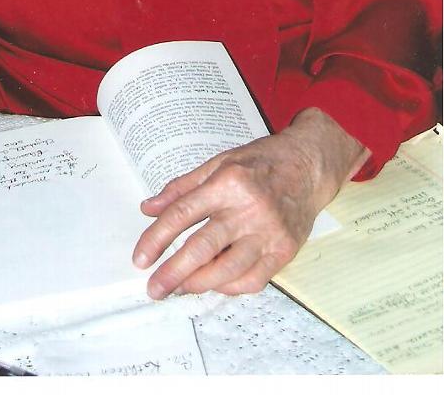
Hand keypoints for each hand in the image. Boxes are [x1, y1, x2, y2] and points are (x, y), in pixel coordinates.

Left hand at [132, 108, 367, 298]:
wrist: (308, 166)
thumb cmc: (262, 162)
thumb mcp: (219, 163)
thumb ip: (182, 188)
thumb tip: (148, 208)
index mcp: (228, 182)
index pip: (183, 214)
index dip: (157, 238)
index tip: (140, 258)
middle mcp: (249, 208)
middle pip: (203, 246)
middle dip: (173, 272)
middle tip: (154, 288)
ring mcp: (269, 232)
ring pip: (228, 269)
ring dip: (199, 284)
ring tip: (179, 289)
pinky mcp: (285, 250)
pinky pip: (253, 279)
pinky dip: (229, 286)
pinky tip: (213, 284)